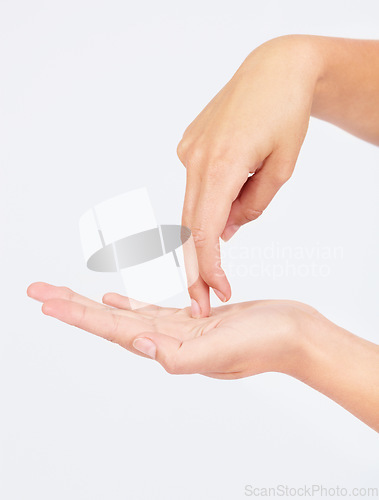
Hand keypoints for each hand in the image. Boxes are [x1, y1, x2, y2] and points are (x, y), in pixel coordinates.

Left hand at [26, 282, 314, 378]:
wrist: (294, 334)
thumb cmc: (265, 344)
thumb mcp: (221, 353)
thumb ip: (177, 356)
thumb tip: (139, 344)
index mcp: (167, 347)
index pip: (111, 328)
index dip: (77, 313)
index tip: (45, 300)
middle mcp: (166, 340)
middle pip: (108, 321)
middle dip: (73, 304)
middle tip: (39, 291)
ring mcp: (178, 329)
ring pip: (126, 314)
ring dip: (95, 304)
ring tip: (68, 295)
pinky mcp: (193, 318)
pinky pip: (151, 310)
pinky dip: (130, 303)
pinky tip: (117, 298)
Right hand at [178, 35, 322, 315]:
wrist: (274, 69)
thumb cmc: (285, 114)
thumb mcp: (281, 169)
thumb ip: (250, 207)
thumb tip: (224, 232)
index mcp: (220, 165)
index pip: (204, 230)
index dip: (207, 267)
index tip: (216, 293)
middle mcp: (194, 159)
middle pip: (188, 225)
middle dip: (195, 266)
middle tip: (203, 299)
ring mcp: (188, 151)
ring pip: (191, 206)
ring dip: (202, 236)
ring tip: (220, 259)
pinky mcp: (187, 145)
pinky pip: (195, 186)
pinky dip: (207, 204)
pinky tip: (229, 196)